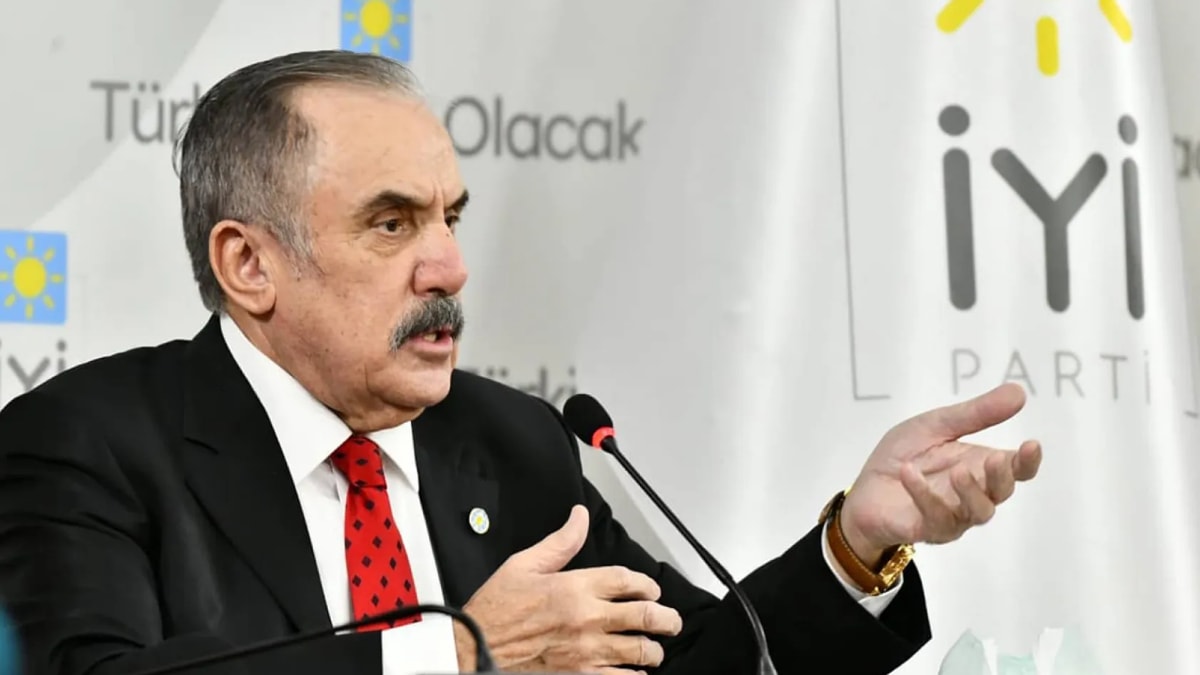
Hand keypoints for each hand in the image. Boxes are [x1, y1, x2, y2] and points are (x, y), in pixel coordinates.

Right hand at [455, 505, 682, 673]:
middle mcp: (587, 618)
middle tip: (670, 621)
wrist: (476, 648)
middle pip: (645, 616)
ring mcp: (586, 651)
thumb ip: (560, 542)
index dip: (647, 584)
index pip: (628, 580)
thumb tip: (578, 518)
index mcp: (575, 587)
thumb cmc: (496, 611)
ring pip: (640, 650)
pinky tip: (634, 672)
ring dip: (653, 649)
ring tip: (654, 648)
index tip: (651, 590)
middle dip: (666, 619)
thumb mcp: (524, 564)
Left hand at [839, 383, 1042, 566]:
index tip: (1032, 445)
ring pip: (979, 512)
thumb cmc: (904, 456)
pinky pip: (936, 519)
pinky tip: (909, 474)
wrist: (864, 489)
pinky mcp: (928, 529)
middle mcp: (973, 493)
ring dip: (971, 492)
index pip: (1015, 468)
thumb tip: (1019, 393)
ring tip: (958, 472)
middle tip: (993, 459)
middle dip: (1002, 477)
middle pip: (1002, 492)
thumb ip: (975, 414)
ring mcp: (954, 515)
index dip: (1028, 460)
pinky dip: (924, 495)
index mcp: (979, 465)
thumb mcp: (936, 425)